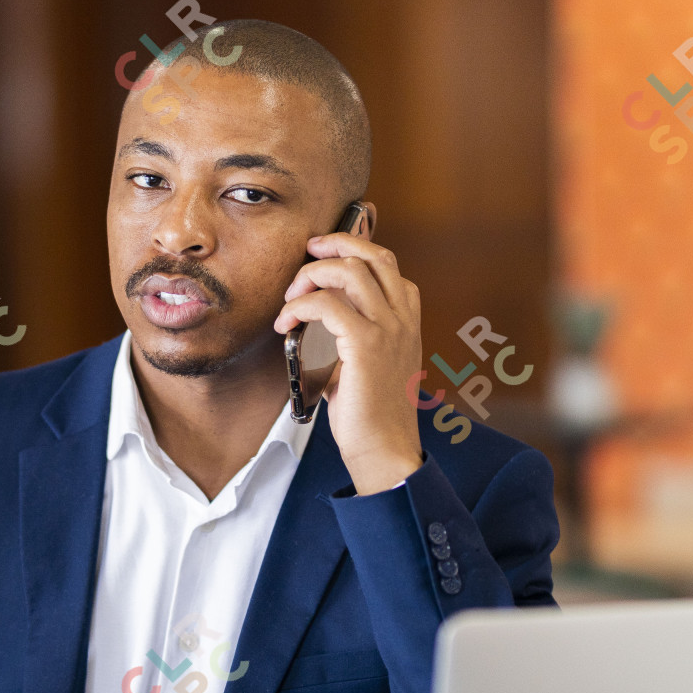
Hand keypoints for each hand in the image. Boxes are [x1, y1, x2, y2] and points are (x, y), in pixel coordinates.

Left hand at [274, 210, 423, 495]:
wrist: (385, 449)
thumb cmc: (372, 413)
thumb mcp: (370, 362)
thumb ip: (356, 332)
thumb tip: (321, 314)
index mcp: (407, 319)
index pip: (386, 262)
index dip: (352, 247)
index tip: (322, 254)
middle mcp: (403, 318)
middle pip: (372, 254)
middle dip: (334, 243)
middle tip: (305, 254)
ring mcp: (388, 329)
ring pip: (349, 271)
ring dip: (311, 275)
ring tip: (291, 297)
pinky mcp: (366, 345)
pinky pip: (326, 305)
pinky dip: (299, 307)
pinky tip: (286, 323)